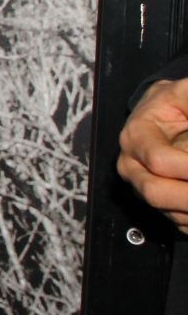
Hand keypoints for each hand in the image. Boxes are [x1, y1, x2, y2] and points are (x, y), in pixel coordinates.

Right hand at [120, 78, 187, 233]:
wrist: (164, 113)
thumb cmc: (174, 102)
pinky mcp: (157, 202)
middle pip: (155, 192)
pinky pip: (178, 222)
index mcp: (135, 136)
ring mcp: (142, 185)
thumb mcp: (184, 92)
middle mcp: (132, 164)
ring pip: (169, 212)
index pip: (159, 161)